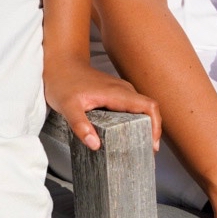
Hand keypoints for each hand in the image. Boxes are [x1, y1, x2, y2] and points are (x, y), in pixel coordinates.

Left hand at [44, 55, 160, 152]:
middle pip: (148, 110)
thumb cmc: (63, 82)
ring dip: (144, 127)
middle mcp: (123, 90)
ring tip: (138, 148)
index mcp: (117, 93)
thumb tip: (95, 145)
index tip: (152, 144)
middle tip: (146, 153)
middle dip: (152, 131)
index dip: (156, 125)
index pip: (148, 106)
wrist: (61, 64)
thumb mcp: (67, 106)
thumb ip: (80, 125)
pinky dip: (134, 122)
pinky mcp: (115, 94)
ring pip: (141, 109)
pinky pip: (131, 107)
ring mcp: (120, 91)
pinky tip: (126, 135)